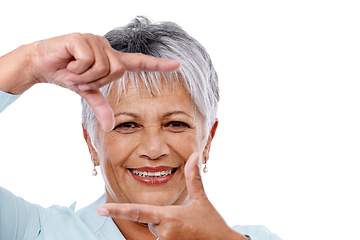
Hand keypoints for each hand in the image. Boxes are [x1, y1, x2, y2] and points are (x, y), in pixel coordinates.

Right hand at [29, 33, 178, 130]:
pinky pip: (88, 61)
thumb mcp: (87, 93)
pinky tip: (68, 63)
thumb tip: (110, 127)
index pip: (140, 62)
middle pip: (118, 71)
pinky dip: (76, 70)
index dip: (159, 64)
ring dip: (85, 76)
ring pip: (103, 67)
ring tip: (73, 70)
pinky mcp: (81, 38)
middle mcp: (107, 48)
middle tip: (81, 77)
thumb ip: (101, 107)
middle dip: (97, 80)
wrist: (41, 64)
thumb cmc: (68, 75)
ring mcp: (95, 41)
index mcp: (112, 60)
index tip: (177, 64)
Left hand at [97, 153, 246, 239]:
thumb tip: (195, 155)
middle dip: (162, 218)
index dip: (117, 210)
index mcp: (169, 216)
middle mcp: (164, 232)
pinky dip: (170, 236)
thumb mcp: (201, 199)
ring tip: (186, 230)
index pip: (137, 212)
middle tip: (182, 220)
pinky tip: (184, 235)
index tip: (100, 209)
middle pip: (151, 221)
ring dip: (167, 228)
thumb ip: (194, 177)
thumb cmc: (211, 223)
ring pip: (157, 232)